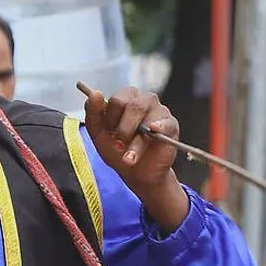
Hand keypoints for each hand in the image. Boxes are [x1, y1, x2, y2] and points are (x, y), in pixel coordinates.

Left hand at [83, 87, 188, 231]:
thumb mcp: (98, 133)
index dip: (110, 118)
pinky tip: (153, 133)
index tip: (109, 132)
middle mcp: (145, 100)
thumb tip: (95, 94)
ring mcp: (161, 112)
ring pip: (147, 120)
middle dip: (123, 129)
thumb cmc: (117, 149)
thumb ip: (93, 113)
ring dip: (136, 141)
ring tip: (130, 157)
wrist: (136, 172)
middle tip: (118, 144)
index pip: (118, 99)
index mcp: (127, 98)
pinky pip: (166, 124)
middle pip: (134, 107)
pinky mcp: (172, 126)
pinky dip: (159, 128)